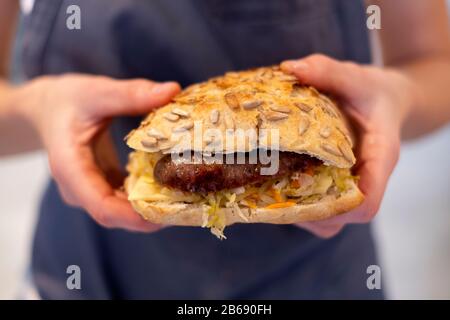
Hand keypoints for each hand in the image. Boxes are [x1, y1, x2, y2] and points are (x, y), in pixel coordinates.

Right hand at [14, 74, 179, 230]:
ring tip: (187, 197)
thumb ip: (131, 94)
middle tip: (190, 204)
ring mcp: (89, 190)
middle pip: (116, 215)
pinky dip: (146, 197)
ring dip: (152, 208)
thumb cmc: (67, 100)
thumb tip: (172, 90)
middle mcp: (78, 188)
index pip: (102, 206)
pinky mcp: (101, 186)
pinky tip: (171, 186)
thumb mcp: (96, 92)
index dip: (135, 217)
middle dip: (152, 215)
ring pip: (122, 212)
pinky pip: (124, 200)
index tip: (168, 214)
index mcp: (71, 168)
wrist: (47, 109)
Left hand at [281, 54, 414, 237]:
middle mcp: (366, 177)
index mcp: (380, 156)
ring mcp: (351, 184)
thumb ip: (327, 71)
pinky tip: (276, 184)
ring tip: (270, 191)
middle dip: (310, 212)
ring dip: (301, 212)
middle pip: (343, 217)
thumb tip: (289, 68)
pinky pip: (322, 208)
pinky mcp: (338, 183)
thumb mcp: (357, 76)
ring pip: (330, 219)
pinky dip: (300, 205)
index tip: (309, 193)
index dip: (341, 207)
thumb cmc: (374, 92)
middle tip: (274, 192)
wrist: (388, 100)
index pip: (368, 200)